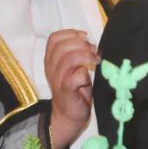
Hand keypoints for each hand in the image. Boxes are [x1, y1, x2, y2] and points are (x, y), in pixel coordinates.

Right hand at [45, 29, 98, 148]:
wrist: (68, 115)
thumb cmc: (75, 89)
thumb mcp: (74, 68)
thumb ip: (77, 55)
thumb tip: (92, 42)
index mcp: (51, 59)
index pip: (54, 38)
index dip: (71, 33)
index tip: (86, 37)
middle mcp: (51, 67)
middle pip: (62, 45)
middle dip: (82, 44)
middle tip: (94, 50)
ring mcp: (57, 79)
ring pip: (68, 58)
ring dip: (86, 56)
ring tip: (96, 60)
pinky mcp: (66, 90)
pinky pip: (73, 77)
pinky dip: (84, 73)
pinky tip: (90, 76)